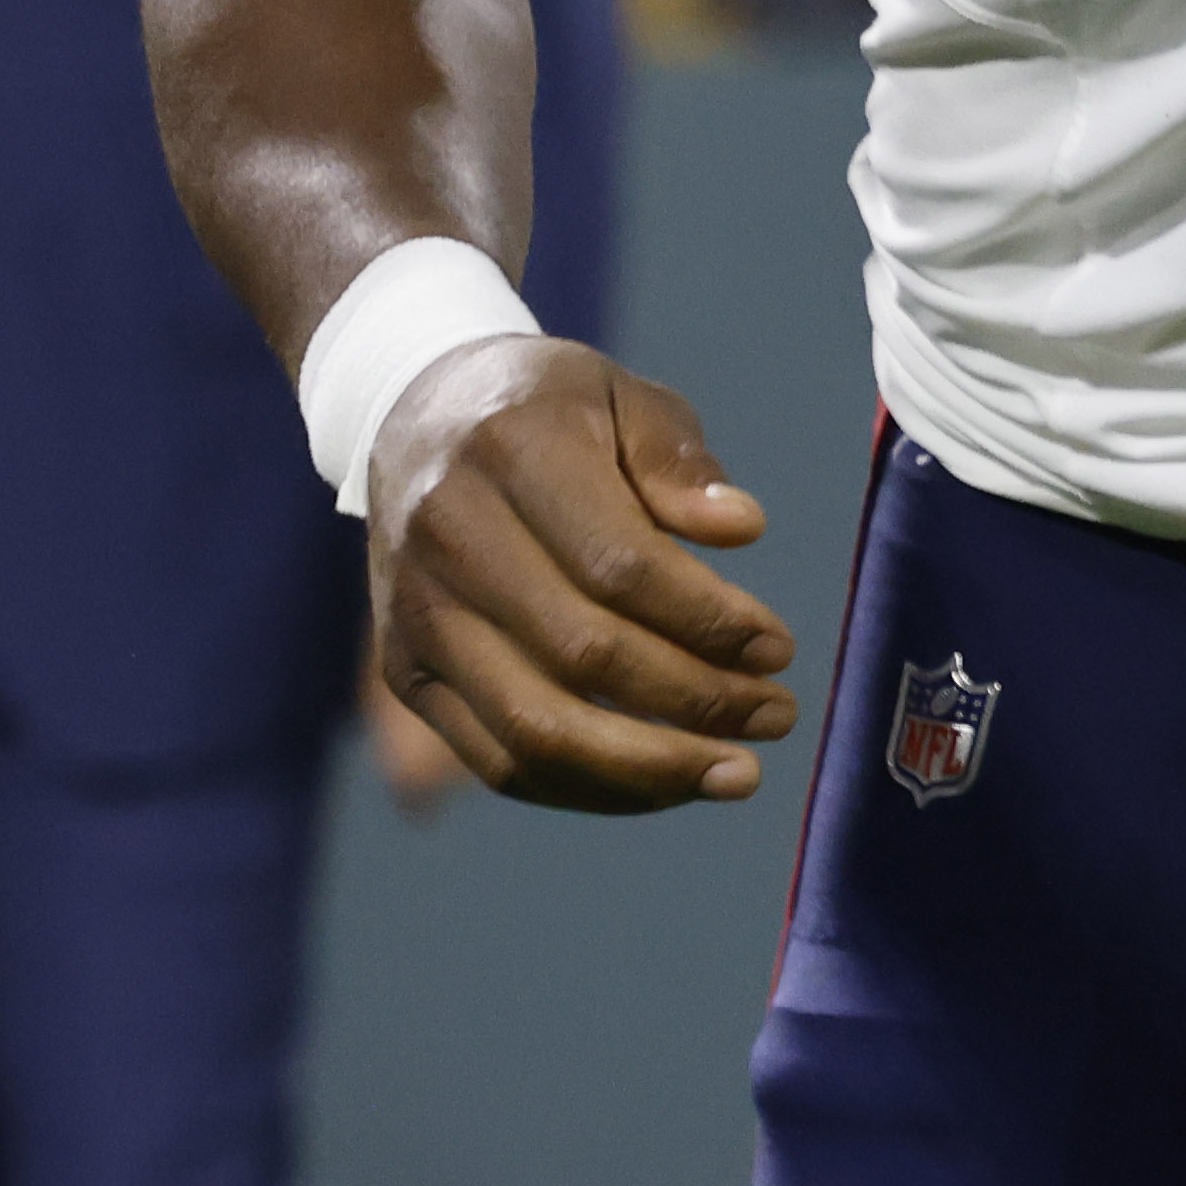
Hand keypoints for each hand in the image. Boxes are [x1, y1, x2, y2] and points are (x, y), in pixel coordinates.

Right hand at [363, 337, 790, 811]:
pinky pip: (498, 761)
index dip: (708, 619)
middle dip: (696, 700)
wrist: (414, 417)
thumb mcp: (620, 397)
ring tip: (736, 772)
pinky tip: (666, 782)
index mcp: (510, 455)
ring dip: (647, 770)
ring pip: (533, 730)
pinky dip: (589, 788)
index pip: (618, 565)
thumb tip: (743, 529)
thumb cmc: (548, 410)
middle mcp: (448, 541)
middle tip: (779, 715)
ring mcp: (417, 617)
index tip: (780, 648)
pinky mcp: (405, 674)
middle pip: (581, 655)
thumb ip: (678, 461)